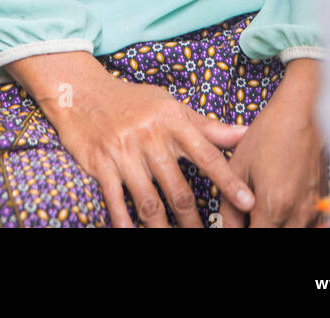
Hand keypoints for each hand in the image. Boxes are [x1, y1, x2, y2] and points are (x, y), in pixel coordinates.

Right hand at [9, 51, 254, 227]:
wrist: (82, 91)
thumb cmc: (133, 100)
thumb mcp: (171, 106)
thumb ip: (207, 126)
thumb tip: (244, 134)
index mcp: (172, 120)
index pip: (206, 154)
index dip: (228, 180)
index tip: (247, 202)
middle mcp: (149, 136)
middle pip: (178, 188)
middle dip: (194, 219)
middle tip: (208, 235)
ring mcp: (123, 151)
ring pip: (149, 200)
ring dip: (163, 228)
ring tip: (174, 240)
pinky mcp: (100, 163)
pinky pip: (115, 200)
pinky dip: (125, 221)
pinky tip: (133, 233)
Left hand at [217, 59, 326, 227]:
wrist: (302, 112)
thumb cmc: (270, 133)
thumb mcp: (239, 166)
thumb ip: (229, 205)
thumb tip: (225, 227)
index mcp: (274, 207)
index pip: (254, 239)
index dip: (240, 233)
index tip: (235, 225)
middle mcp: (298, 214)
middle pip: (275, 238)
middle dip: (259, 229)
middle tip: (247, 216)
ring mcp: (313, 209)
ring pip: (293, 233)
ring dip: (275, 226)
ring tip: (261, 208)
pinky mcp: (321, 201)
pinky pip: (306, 223)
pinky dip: (292, 221)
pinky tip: (279, 204)